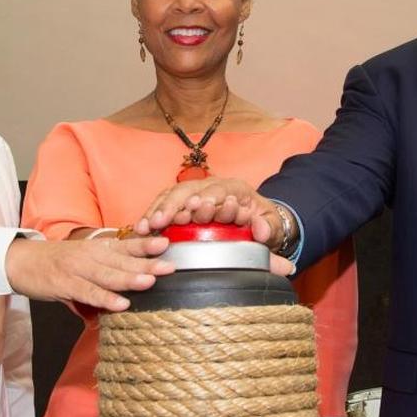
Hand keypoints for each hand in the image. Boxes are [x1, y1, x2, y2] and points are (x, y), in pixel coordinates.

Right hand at [4, 236, 173, 310]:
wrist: (22, 261)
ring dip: (129, 279)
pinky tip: (121, 304)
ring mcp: (77, 269)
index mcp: (98, 248)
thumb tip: (135, 277)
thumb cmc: (57, 262)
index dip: (147, 245)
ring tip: (150, 282)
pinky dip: (105, 298)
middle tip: (170, 267)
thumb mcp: (85, 258)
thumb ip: (108, 267)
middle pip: (123, 260)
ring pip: (108, 275)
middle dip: (148, 264)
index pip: (127, 245)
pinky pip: (88, 293)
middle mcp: (90, 255)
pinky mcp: (65, 285)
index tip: (167, 244)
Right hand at [136, 177, 273, 239]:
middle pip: (190, 190)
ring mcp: (196, 193)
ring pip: (173, 196)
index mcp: (236, 188)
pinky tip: (142, 227)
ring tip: (147, 226)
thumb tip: (260, 229)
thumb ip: (269, 229)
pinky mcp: (183, 203)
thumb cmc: (263, 224)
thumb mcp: (274, 228)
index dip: (209, 198)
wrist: (257, 222)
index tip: (198, 206)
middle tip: (164, 219)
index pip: (220, 189)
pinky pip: (164, 205)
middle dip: (175, 204)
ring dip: (159, 210)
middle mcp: (213, 186)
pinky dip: (152, 215)